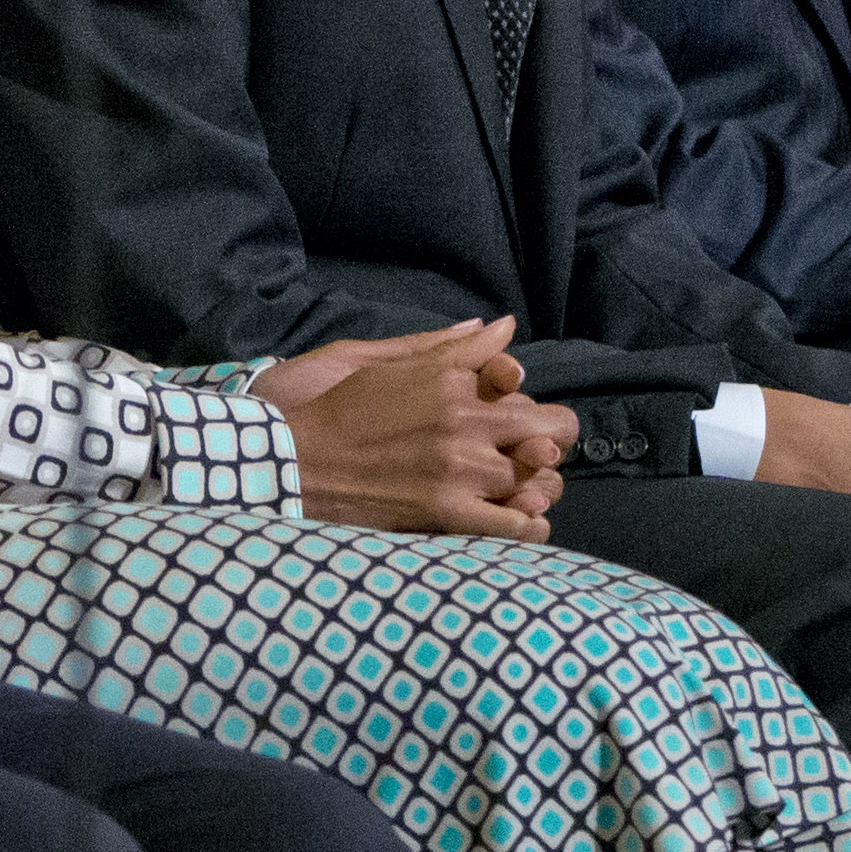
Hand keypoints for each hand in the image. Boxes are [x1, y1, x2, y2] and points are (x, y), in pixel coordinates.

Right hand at [254, 319, 570, 535]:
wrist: (298, 462)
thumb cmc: (342, 410)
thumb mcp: (393, 365)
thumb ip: (453, 348)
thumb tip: (503, 326)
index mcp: (454, 380)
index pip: (523, 386)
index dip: (530, 403)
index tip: (520, 418)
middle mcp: (466, 420)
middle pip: (551, 430)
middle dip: (552, 441)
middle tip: (534, 455)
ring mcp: (460, 469)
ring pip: (540, 478)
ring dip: (540, 484)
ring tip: (524, 491)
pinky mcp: (448, 512)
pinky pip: (516, 525)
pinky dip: (527, 525)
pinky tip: (519, 521)